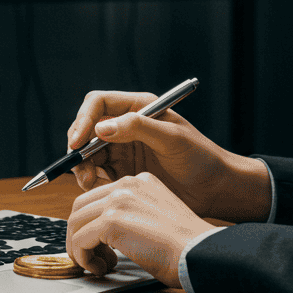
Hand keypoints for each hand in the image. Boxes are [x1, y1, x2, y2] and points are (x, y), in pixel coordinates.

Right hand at [66, 90, 270, 222]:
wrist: (214, 189)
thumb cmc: (201, 158)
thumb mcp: (172, 138)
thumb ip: (138, 128)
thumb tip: (101, 128)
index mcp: (138, 107)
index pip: (98, 104)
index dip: (83, 120)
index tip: (77, 143)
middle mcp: (126, 125)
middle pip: (87, 129)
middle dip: (79, 148)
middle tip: (82, 170)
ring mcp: (123, 148)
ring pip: (88, 153)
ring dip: (83, 167)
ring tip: (90, 183)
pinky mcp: (123, 170)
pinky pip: (97, 172)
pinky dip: (92, 180)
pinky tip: (102, 189)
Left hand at [66, 172, 216, 287]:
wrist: (199, 253)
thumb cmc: (185, 247)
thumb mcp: (156, 220)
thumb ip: (132, 218)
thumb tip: (104, 236)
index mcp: (139, 182)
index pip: (98, 198)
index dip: (91, 225)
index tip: (100, 246)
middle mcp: (126, 184)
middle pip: (81, 207)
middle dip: (79, 235)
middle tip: (91, 256)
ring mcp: (118, 200)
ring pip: (76, 222)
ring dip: (79, 248)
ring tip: (96, 265)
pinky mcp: (112, 219)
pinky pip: (80, 239)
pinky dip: (83, 257)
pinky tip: (99, 268)